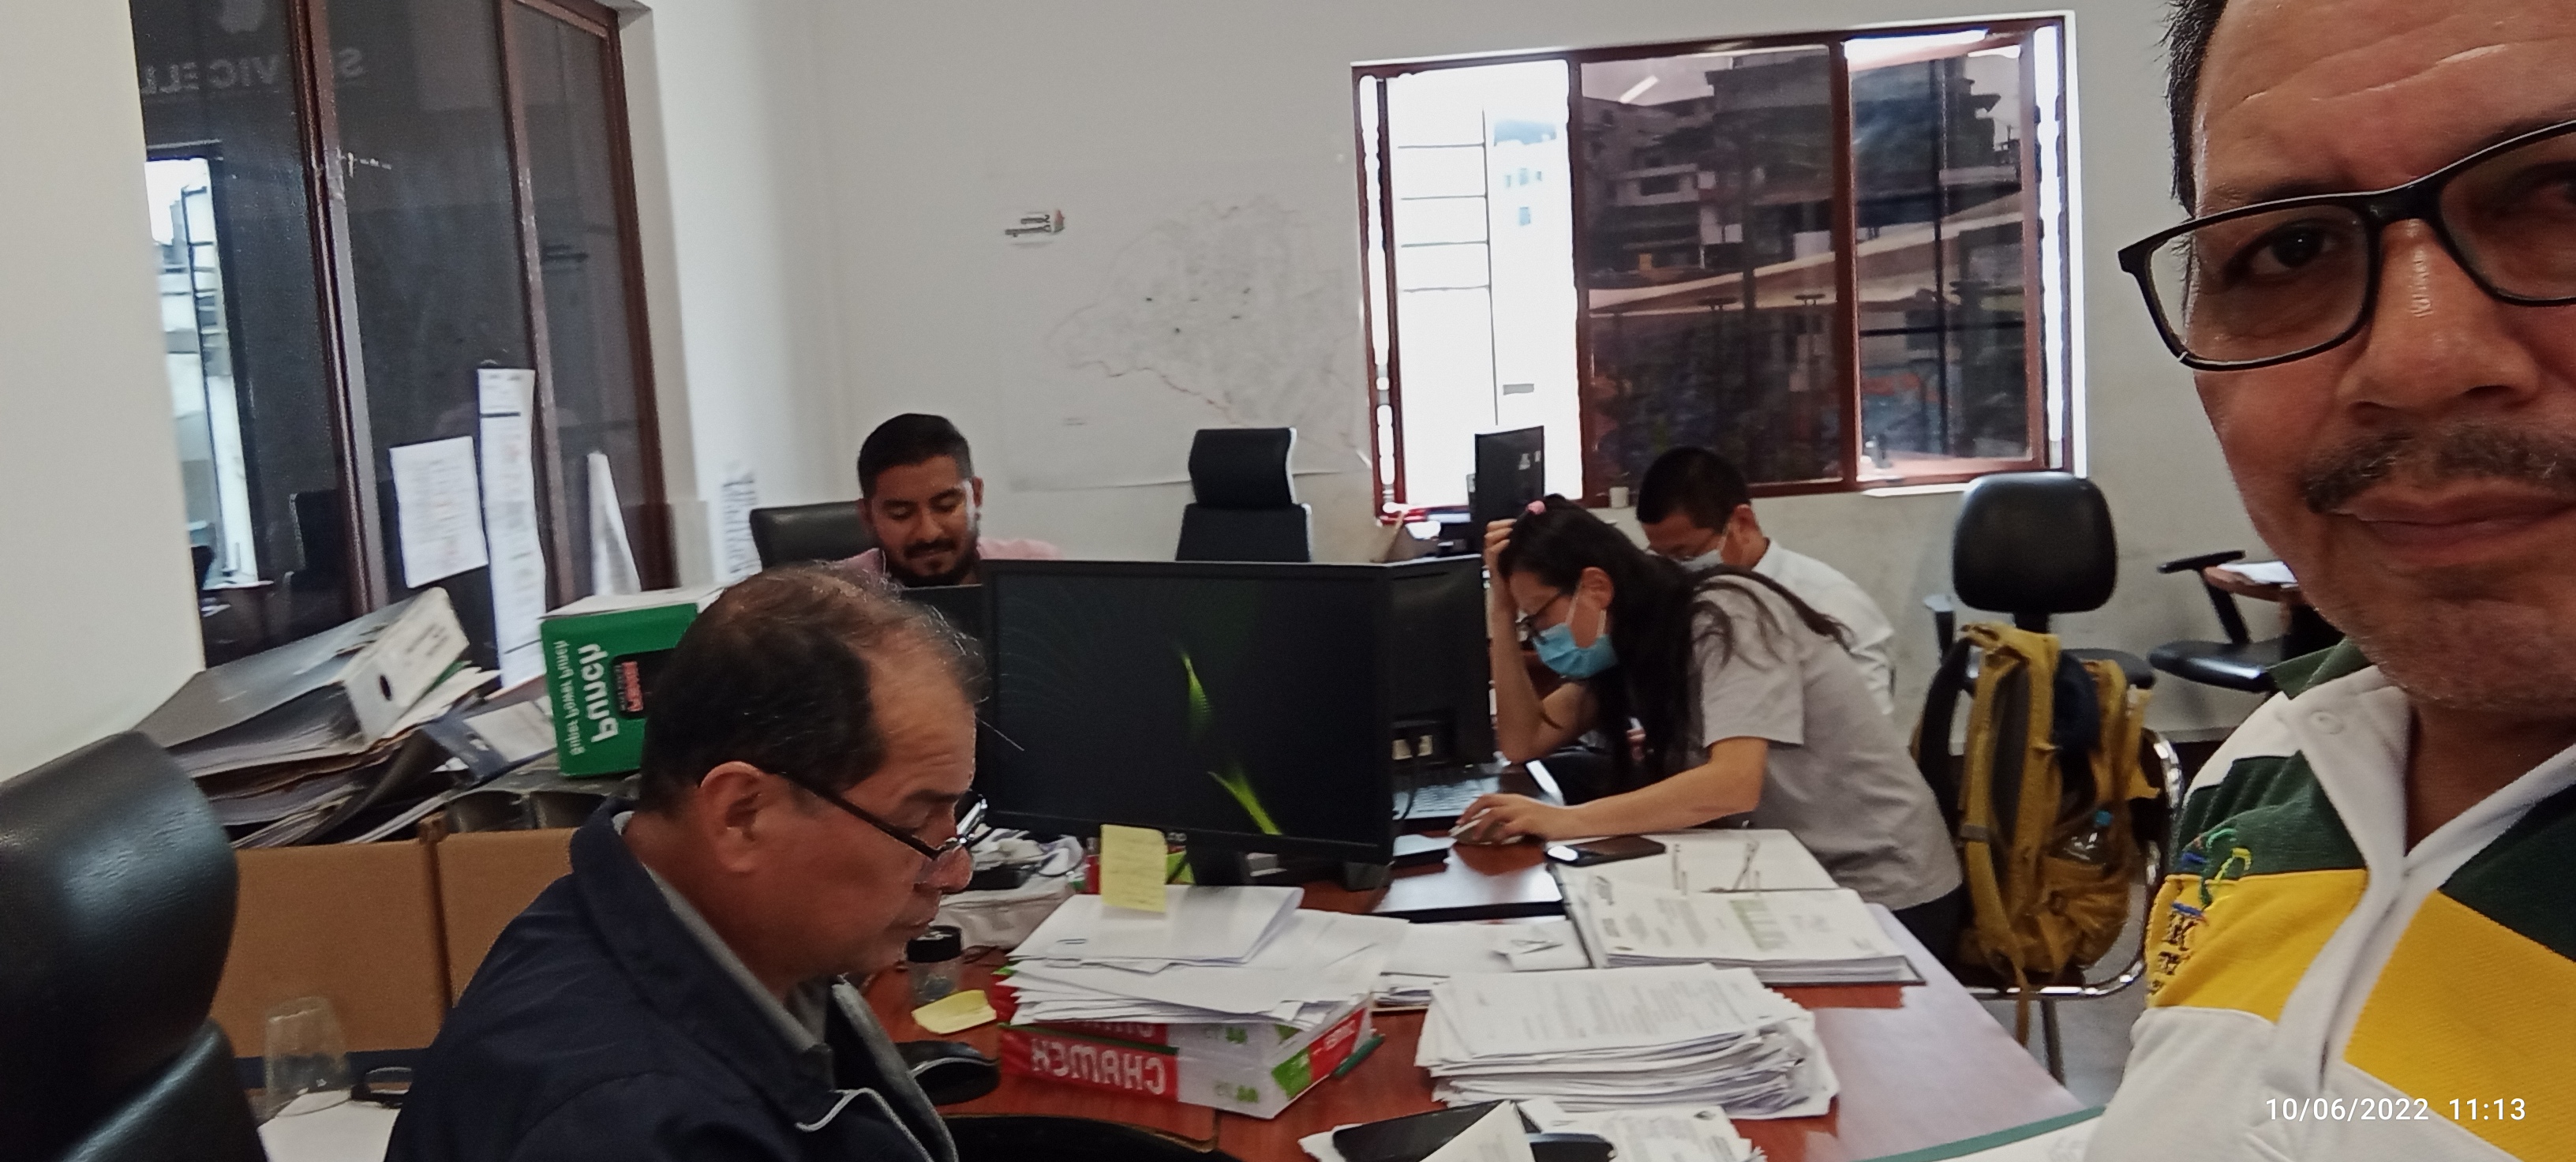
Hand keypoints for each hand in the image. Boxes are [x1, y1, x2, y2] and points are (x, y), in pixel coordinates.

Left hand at [1451, 793, 1577, 844]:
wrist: (1571, 821)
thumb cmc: (1551, 820)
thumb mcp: (1528, 814)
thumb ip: (1511, 818)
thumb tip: (1492, 827)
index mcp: (1514, 800)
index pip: (1487, 798)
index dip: (1472, 807)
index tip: (1462, 819)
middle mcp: (1516, 802)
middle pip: (1486, 801)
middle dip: (1470, 813)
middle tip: (1461, 826)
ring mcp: (1523, 810)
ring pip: (1494, 813)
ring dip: (1481, 825)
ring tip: (1476, 837)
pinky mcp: (1530, 821)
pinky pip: (1509, 826)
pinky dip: (1500, 834)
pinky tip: (1496, 841)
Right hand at [1484, 520, 1518, 626]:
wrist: (1507, 602)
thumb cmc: (1513, 582)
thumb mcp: (1518, 561)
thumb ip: (1521, 548)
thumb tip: (1534, 534)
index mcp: (1499, 548)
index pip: (1495, 527)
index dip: (1505, 522)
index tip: (1517, 521)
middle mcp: (1493, 552)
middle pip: (1490, 529)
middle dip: (1503, 525)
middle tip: (1514, 525)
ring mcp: (1492, 559)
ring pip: (1489, 538)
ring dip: (1502, 532)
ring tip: (1512, 533)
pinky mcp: (1493, 568)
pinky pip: (1492, 553)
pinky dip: (1500, 546)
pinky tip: (1509, 543)